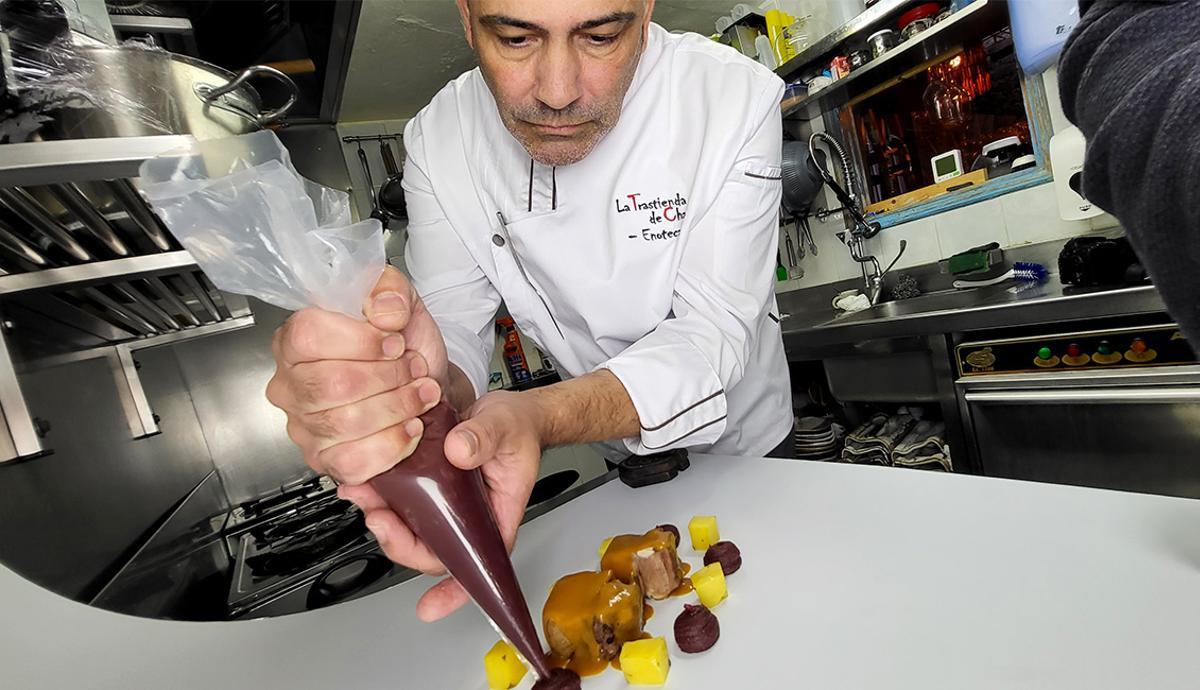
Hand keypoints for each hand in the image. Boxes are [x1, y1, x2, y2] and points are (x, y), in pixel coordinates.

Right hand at [266, 266, 448, 484]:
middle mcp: (290, 384)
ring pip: (345, 423)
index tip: (395, 342)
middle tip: (414, 369)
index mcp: (295, 339)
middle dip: (388, 377)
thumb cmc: (402, 345)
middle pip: (332, 385)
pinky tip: (408, 427)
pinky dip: (392, 445)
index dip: (361, 341)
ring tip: (420, 394)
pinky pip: (352, 462)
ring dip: (397, 407)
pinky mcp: (324, 460)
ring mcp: (302, 426)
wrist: (422, 383)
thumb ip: (390, 289)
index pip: (309, 336)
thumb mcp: (401, 302)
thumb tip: (384, 310)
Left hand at [339, 389, 543, 621]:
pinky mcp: (428, 488)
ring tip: (363, 495)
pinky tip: (364, 483)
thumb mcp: (507, 428)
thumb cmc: (518, 429)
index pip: (475, 566)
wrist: (506, 411)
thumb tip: (459, 451)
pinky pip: (402, 503)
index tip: (430, 607)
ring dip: (383, 519)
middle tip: (379, 518)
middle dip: (399, 541)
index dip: (453, 592)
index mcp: (494, 518)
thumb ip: (485, 438)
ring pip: (410, 529)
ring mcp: (445, 506)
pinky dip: (380, 497)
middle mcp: (467, 519)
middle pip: (430, 551)